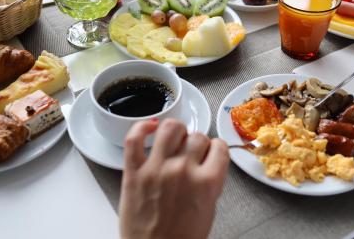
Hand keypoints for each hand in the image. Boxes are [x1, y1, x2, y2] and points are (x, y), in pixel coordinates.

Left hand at [119, 119, 229, 238]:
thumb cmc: (181, 238)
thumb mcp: (209, 209)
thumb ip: (210, 181)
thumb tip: (206, 161)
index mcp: (207, 183)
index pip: (219, 147)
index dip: (216, 149)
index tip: (211, 152)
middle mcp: (183, 170)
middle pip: (197, 136)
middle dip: (197, 144)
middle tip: (191, 153)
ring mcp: (156, 168)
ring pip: (170, 128)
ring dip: (176, 131)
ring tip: (174, 139)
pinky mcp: (134, 171)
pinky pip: (134, 138)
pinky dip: (141, 127)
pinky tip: (150, 127)